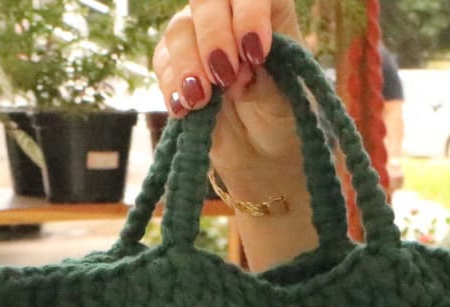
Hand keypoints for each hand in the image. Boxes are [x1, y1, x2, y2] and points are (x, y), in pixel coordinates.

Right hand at [153, 0, 303, 177]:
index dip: (250, 13)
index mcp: (270, 11)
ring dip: (188, 65)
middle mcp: (231, 15)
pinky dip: (170, 85)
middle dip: (213, 35)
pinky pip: (163, 62)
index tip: (255, 53)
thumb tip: (237, 71)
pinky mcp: (176, 64)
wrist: (262, 150)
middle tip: (224, 75)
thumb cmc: (282, 117)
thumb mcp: (286, 102)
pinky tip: (183, 109)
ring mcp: (200, 37)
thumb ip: (265, 81)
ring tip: (201, 101)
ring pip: (180, 30)